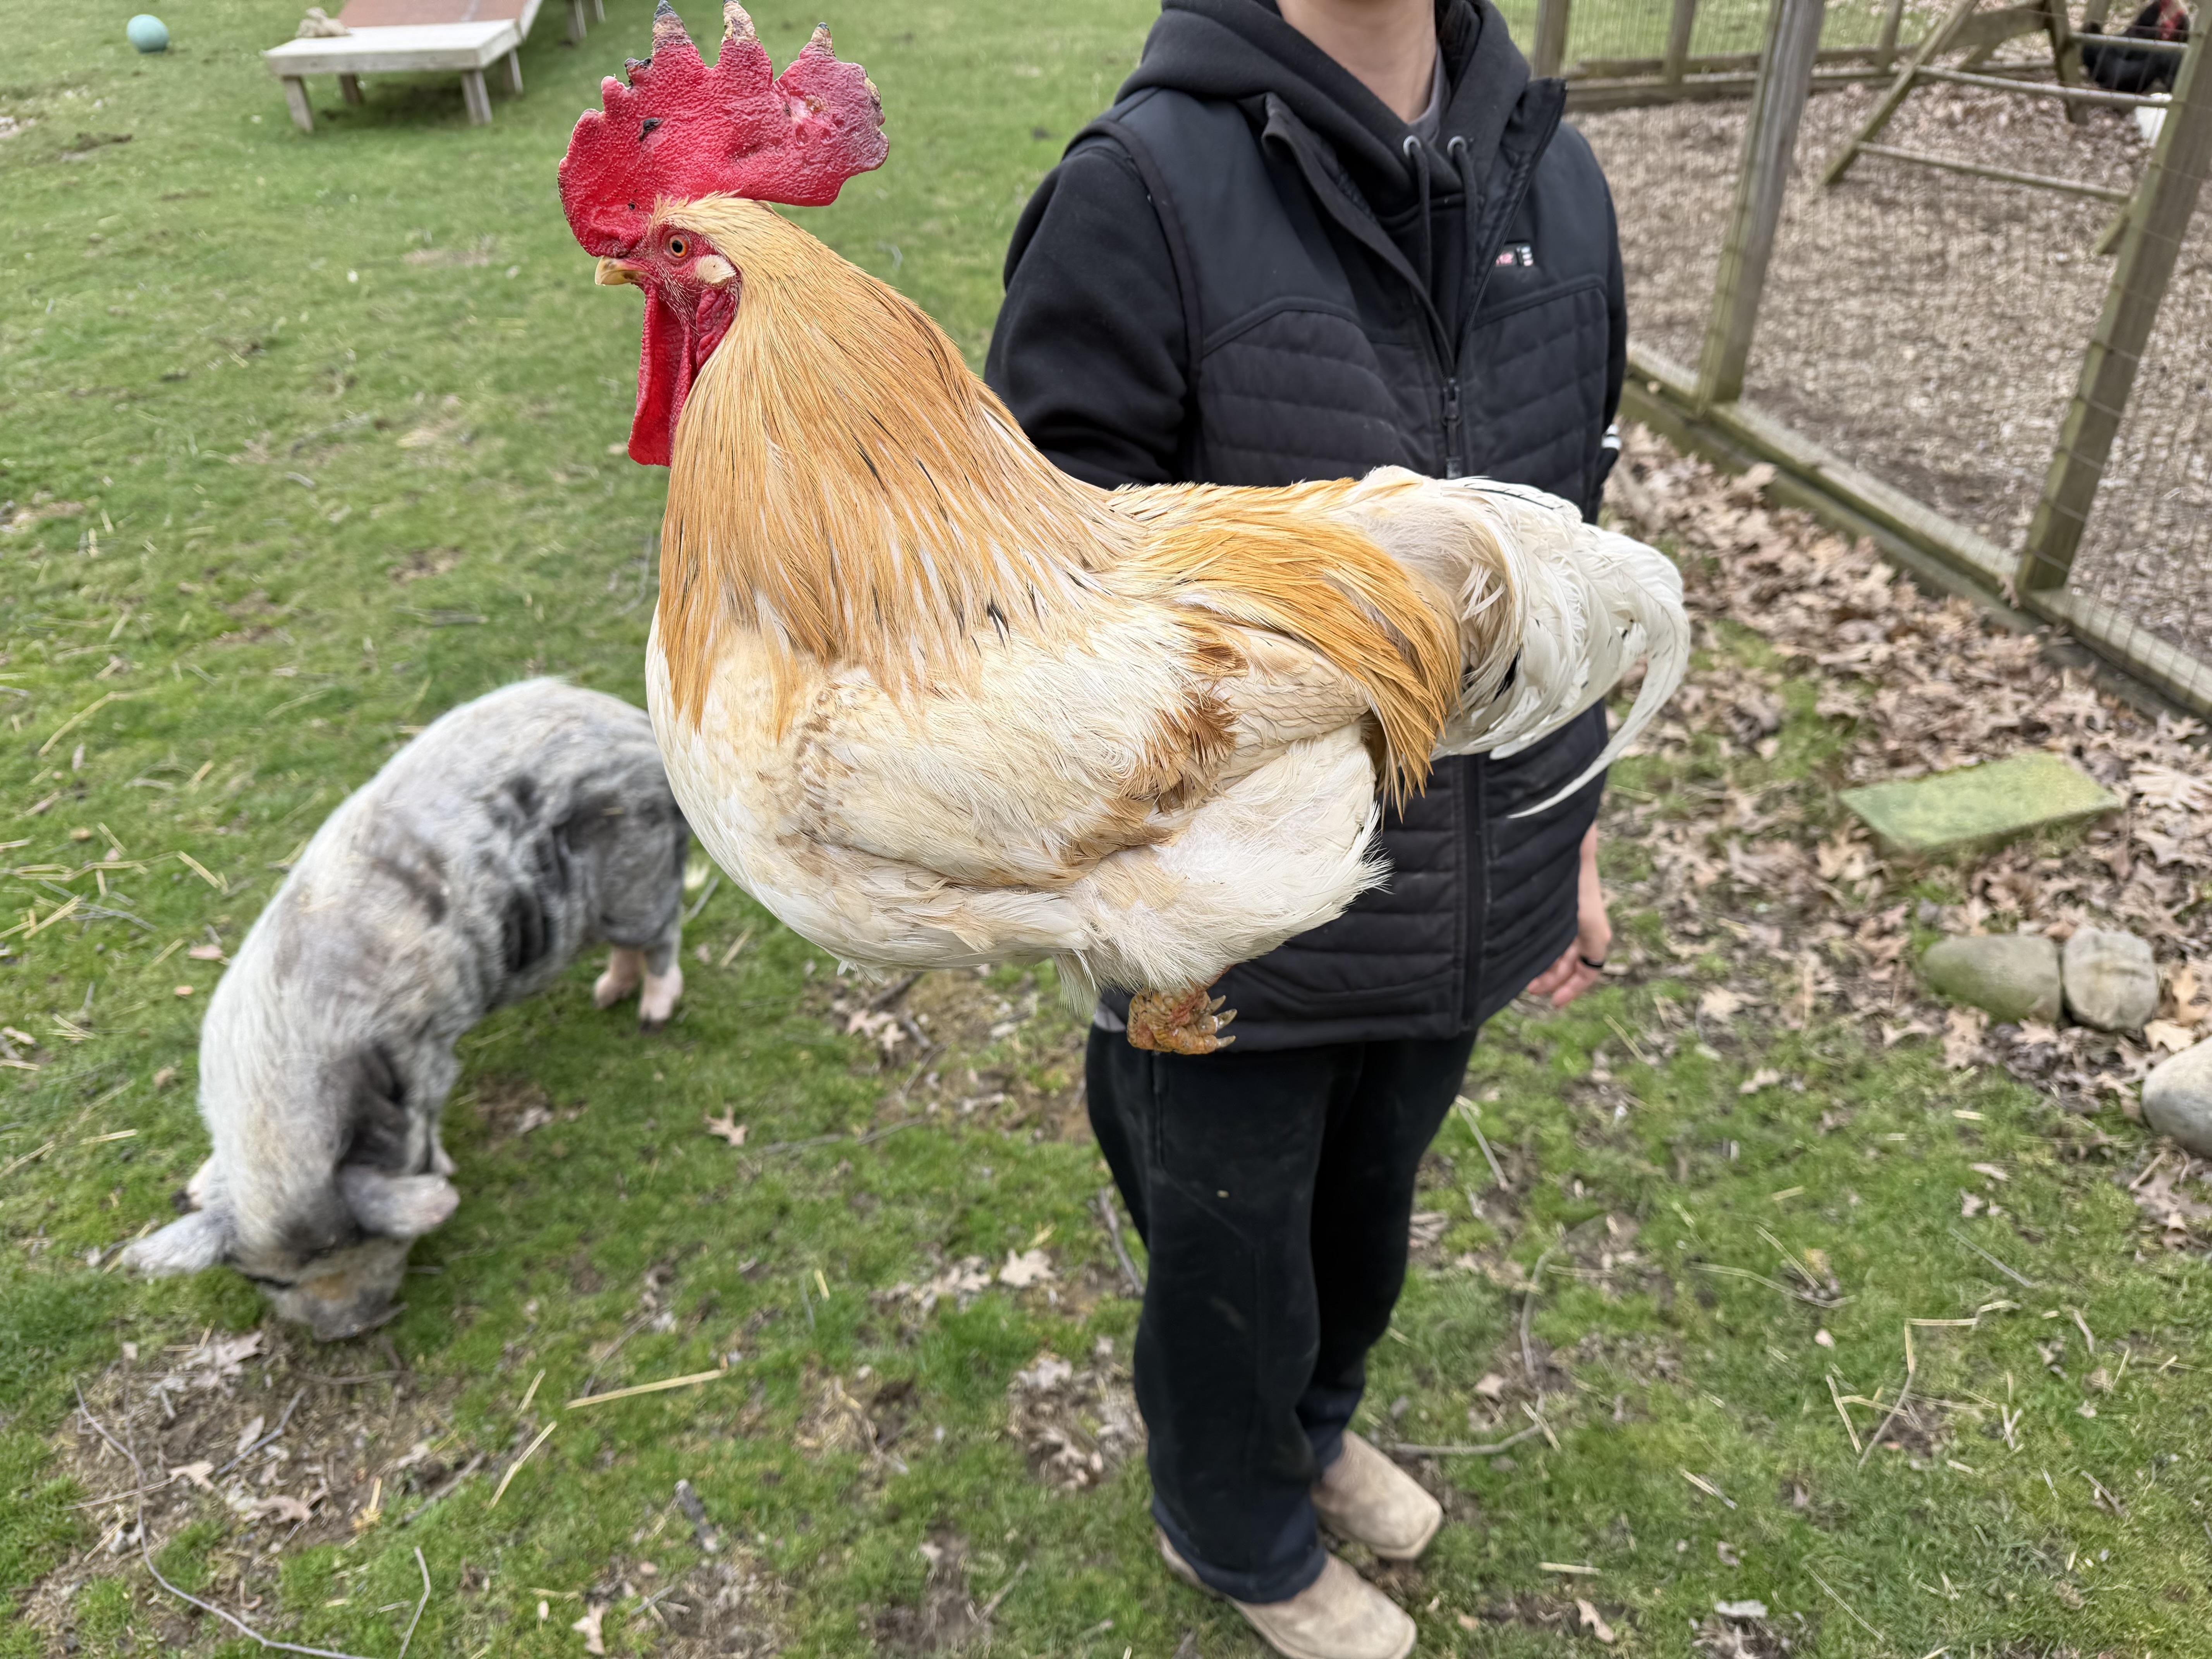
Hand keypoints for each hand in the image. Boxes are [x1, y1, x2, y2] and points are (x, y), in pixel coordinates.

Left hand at [1525, 825, 1610, 1008]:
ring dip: (1546, 965)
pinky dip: (1541, 947)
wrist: (1566, 838)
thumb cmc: (1572, 875)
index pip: (1590, 969)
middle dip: (1553, 979)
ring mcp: (1569, 914)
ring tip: (1524, 974)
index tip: (1554, 1003)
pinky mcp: (1555, 904)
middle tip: (1529, 987)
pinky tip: (1523, 952)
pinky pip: (1551, 933)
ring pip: (1559, 950)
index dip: (1573, 988)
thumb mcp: (1584, 921)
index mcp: (1594, 930)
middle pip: (1572, 963)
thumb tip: (1557, 975)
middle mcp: (1583, 924)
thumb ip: (1586, 947)